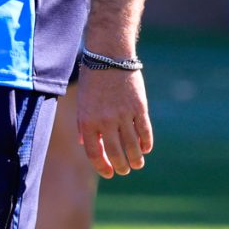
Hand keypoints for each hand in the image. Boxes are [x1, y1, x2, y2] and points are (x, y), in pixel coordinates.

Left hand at [74, 62, 152, 177]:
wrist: (109, 55)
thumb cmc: (93, 78)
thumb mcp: (82, 102)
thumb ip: (83, 125)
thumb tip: (86, 145)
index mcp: (88, 121)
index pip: (95, 153)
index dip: (103, 167)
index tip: (109, 173)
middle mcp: (105, 121)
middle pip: (115, 153)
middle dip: (121, 166)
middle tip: (125, 170)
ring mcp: (123, 115)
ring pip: (132, 146)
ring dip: (136, 159)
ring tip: (137, 164)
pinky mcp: (139, 107)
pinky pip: (144, 131)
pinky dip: (146, 143)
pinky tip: (145, 149)